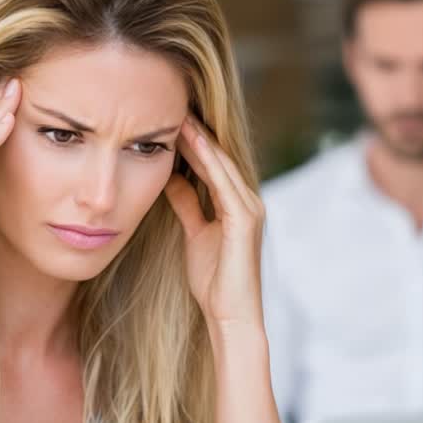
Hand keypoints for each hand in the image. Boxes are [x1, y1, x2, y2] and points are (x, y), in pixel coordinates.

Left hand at [163, 116, 265, 329]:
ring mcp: (250, 210)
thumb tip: (172, 178)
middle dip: (198, 133)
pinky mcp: (245, 220)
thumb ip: (188, 205)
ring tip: (181, 115)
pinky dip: (209, 161)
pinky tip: (193, 142)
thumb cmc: (215, 282)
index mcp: (237, 206)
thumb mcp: (195, 234)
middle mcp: (248, 202)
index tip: (171, 120)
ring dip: (202, 139)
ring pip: (223, 166)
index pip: (213, 166)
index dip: (194, 143)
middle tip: (175, 106)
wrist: (230, 316)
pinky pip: (224, 184)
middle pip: (220, 159)